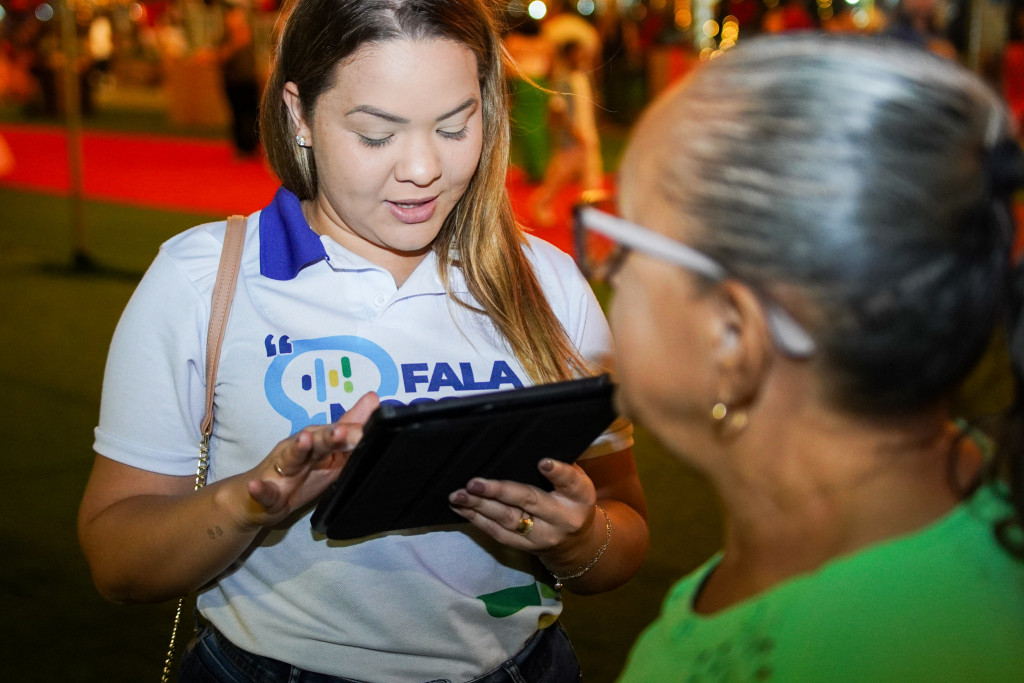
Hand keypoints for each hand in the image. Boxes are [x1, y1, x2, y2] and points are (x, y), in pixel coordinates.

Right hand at [239, 392, 378, 527]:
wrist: (260, 499)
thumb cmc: (300, 472)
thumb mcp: (330, 452)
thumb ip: (351, 427)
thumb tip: (374, 399)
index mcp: (316, 442)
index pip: (336, 433)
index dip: (351, 432)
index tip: (367, 429)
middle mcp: (298, 449)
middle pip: (315, 440)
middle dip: (328, 435)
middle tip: (341, 431)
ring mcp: (281, 468)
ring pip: (290, 457)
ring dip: (298, 448)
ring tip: (304, 440)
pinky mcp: (266, 491)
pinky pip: (262, 490)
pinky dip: (258, 489)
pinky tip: (255, 486)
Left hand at [447, 458, 597, 560]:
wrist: (576, 544)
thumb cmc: (571, 500)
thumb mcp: (576, 483)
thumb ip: (559, 468)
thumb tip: (523, 444)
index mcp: (579, 496)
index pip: (571, 482)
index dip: (557, 472)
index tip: (542, 463)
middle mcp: (561, 518)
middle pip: (529, 502)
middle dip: (498, 491)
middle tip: (474, 483)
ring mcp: (541, 536)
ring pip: (507, 520)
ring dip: (479, 507)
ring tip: (458, 495)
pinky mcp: (524, 547)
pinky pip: (497, 534)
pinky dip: (476, 519)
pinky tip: (461, 508)